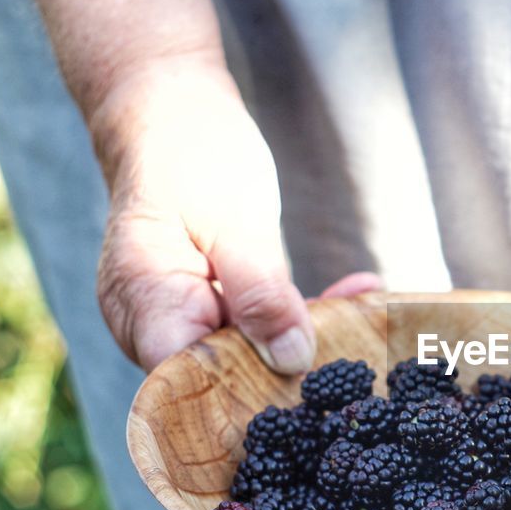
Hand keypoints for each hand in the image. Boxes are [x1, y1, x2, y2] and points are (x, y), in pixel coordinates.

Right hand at [92, 60, 379, 372]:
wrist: (172, 112)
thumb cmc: (191, 155)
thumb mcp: (234, 219)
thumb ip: (260, 293)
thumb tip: (291, 360)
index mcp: (145, 302)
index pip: (187, 382)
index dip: (243, 398)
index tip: (309, 390)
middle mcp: (154, 323)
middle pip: (220, 378)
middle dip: (290, 373)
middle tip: (356, 351)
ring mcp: (183, 317)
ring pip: (247, 355)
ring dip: (308, 339)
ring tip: (365, 316)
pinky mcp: (215, 306)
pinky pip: (258, 327)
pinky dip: (304, 315)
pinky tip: (356, 295)